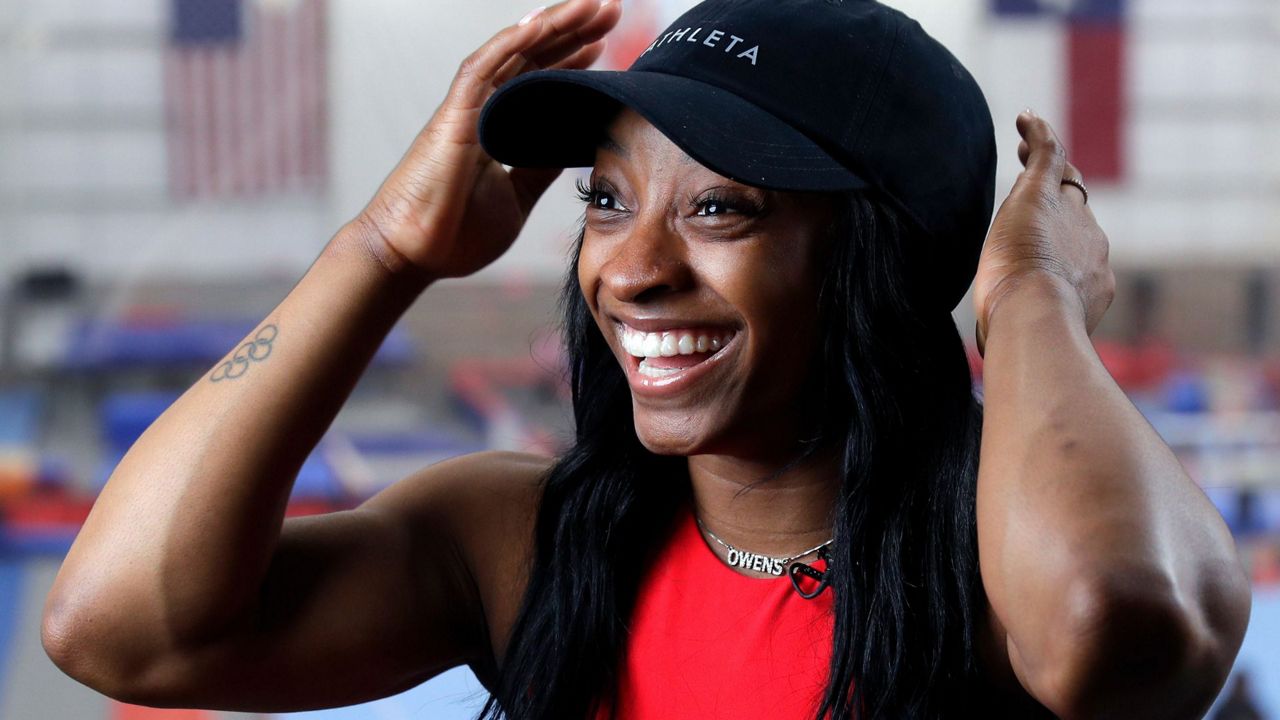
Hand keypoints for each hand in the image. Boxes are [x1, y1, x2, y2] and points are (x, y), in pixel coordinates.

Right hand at [349, 0, 619, 281]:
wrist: (411, 256)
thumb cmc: (454, 233)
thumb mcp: (516, 197)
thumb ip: (539, 168)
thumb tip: (571, 146)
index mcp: (497, 128)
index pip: (538, 82)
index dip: (571, 59)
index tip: (605, 43)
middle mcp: (482, 110)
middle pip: (533, 57)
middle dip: (574, 31)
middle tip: (611, 9)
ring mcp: (467, 108)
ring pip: (515, 52)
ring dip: (555, 25)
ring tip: (592, 5)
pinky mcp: (454, 115)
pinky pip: (485, 68)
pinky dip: (514, 42)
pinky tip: (543, 22)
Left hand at [971, 112, 1114, 355]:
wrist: (1036, 316)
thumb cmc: (1026, 336)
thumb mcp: (1026, 334)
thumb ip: (1015, 331)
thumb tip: (992, 350)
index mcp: (1092, 280)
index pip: (1076, 251)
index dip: (1060, 241)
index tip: (1041, 241)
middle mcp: (1092, 244)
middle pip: (1074, 212)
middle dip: (1059, 196)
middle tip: (1036, 180)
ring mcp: (1071, 217)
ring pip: (1063, 180)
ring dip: (1046, 161)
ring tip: (1026, 143)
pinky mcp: (1043, 194)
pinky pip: (1048, 155)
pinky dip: (1037, 136)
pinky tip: (1024, 118)